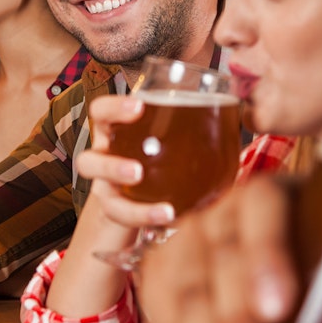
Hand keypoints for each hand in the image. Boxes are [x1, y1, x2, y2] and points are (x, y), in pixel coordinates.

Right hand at [42, 94, 175, 316]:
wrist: (151, 182)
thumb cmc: (164, 146)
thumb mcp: (169, 128)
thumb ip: (191, 116)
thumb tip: (235, 102)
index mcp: (114, 130)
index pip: (100, 112)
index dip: (114, 108)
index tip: (139, 107)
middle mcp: (103, 158)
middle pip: (87, 161)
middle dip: (111, 166)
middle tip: (138, 171)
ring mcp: (106, 188)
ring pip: (102, 199)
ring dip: (130, 207)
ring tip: (162, 211)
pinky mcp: (118, 212)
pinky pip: (125, 220)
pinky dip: (148, 219)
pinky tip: (173, 219)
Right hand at [139, 176, 298, 322]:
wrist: (301, 295)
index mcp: (282, 194)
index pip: (262, 203)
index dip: (265, 252)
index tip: (276, 307)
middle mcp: (232, 209)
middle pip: (220, 252)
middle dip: (233, 314)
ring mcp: (194, 236)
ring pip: (184, 281)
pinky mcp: (169, 266)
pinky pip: (157, 295)